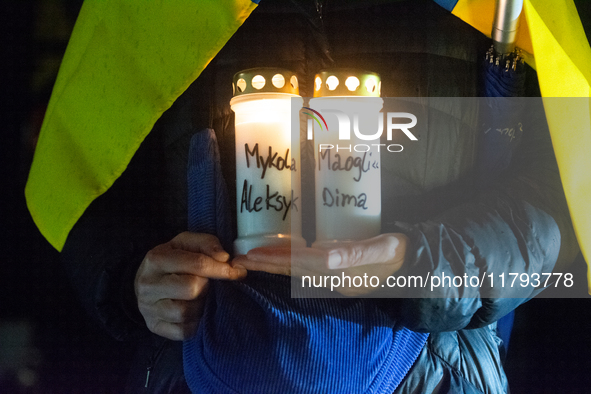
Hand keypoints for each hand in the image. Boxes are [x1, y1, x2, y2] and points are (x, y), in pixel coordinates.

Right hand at [135, 232, 245, 339]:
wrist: (146, 281)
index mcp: (156, 259)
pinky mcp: (155, 326)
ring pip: (186, 312)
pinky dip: (195, 323)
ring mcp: (149, 308)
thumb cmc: (172, 259)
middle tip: (209, 284)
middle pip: (192, 289)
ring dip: (201, 305)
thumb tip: (224, 258)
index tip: (237, 271)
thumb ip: (206, 243)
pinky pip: (183, 331)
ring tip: (201, 297)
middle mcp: (148, 285)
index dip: (221, 269)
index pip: (197, 264)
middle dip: (207, 286)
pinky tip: (196, 312)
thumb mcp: (186, 243)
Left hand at [234, 233, 407, 295]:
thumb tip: (326, 257)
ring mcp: (335, 279)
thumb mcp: (381, 249)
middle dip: (266, 265)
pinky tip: (281, 261)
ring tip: (251, 261)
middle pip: (292, 271)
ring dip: (274, 266)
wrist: (414, 265)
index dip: (275, 260)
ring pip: (298, 272)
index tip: (252, 256)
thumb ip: (355, 253)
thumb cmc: (398, 252)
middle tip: (238, 261)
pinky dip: (290, 265)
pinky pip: (307, 271)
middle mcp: (333, 279)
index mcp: (339, 272)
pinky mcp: (339, 274)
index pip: (299, 265)